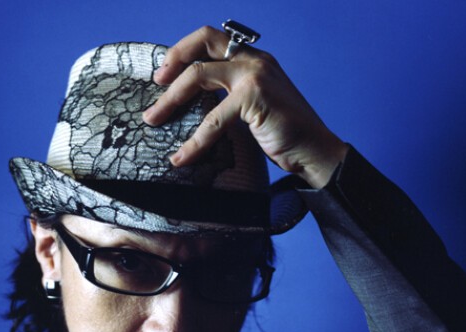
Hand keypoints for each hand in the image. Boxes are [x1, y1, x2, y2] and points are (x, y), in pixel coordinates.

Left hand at [142, 26, 346, 188]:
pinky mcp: (253, 98)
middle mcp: (253, 59)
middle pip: (203, 41)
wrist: (314, 151)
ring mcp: (253, 76)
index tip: (166, 72)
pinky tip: (182, 158)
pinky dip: (194, 142)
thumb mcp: (257, 106)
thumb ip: (233, 96)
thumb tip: (199, 106)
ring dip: (169, 100)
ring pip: (197, 76)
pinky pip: (212, 119)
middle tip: (155, 83)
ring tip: (152, 120)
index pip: (212, 40)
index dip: (185, 50)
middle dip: (173, 59)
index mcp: (254, 58)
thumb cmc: (286, 134)